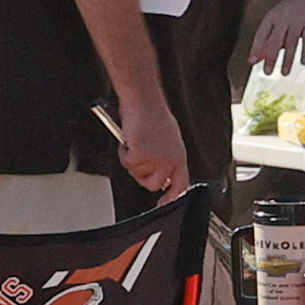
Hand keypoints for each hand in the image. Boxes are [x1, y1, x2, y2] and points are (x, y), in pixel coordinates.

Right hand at [113, 82, 187, 198]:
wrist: (144, 100)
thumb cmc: (153, 114)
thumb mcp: (168, 139)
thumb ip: (168, 157)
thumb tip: (162, 174)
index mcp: (180, 156)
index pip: (180, 185)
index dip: (171, 198)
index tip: (162, 204)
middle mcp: (171, 160)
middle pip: (154, 185)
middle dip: (142, 175)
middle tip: (138, 157)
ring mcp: (156, 159)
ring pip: (137, 174)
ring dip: (132, 160)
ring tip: (137, 140)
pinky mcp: (141, 155)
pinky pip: (126, 163)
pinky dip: (123, 152)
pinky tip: (130, 138)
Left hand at [248, 0, 304, 67]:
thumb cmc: (289, 10)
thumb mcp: (275, 21)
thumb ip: (266, 40)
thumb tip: (257, 59)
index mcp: (272, 18)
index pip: (261, 34)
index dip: (256, 48)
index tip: (253, 61)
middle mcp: (283, 19)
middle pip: (275, 41)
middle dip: (271, 57)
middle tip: (267, 71)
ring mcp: (298, 21)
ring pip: (291, 43)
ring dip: (287, 59)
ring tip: (284, 72)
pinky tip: (303, 61)